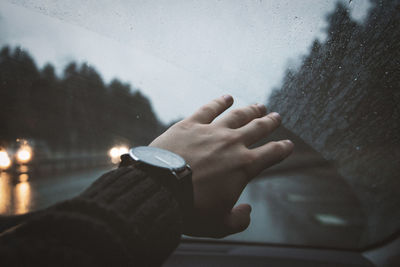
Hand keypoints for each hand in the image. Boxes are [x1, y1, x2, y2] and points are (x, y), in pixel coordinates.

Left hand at [150, 95, 293, 237]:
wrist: (160, 189)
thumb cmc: (190, 210)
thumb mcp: (219, 225)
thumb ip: (239, 220)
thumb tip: (247, 211)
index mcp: (243, 166)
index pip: (271, 154)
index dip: (282, 149)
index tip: (288, 144)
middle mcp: (232, 144)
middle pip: (257, 129)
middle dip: (269, 123)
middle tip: (276, 117)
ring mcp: (211, 131)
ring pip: (237, 116)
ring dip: (250, 110)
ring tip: (259, 106)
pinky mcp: (190, 124)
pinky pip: (209, 109)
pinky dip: (220, 102)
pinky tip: (227, 98)